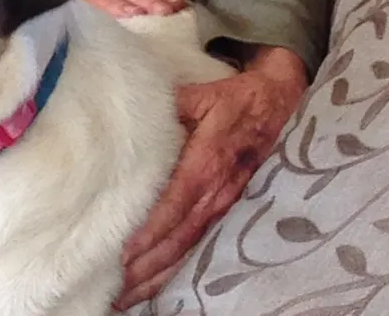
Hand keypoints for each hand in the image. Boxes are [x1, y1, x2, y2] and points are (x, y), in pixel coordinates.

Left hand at [115, 46, 307, 309]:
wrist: (276, 104)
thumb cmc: (232, 99)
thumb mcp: (201, 93)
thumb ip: (171, 106)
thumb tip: (135, 110)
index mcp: (206, 163)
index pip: (175, 205)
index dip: (151, 231)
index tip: (124, 252)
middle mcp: (214, 193)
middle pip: (177, 239)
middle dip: (145, 267)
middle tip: (112, 289)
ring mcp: (221, 206)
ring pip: (185, 250)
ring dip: (155, 276)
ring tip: (123, 297)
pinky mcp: (223, 211)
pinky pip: (196, 246)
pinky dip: (173, 269)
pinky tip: (151, 283)